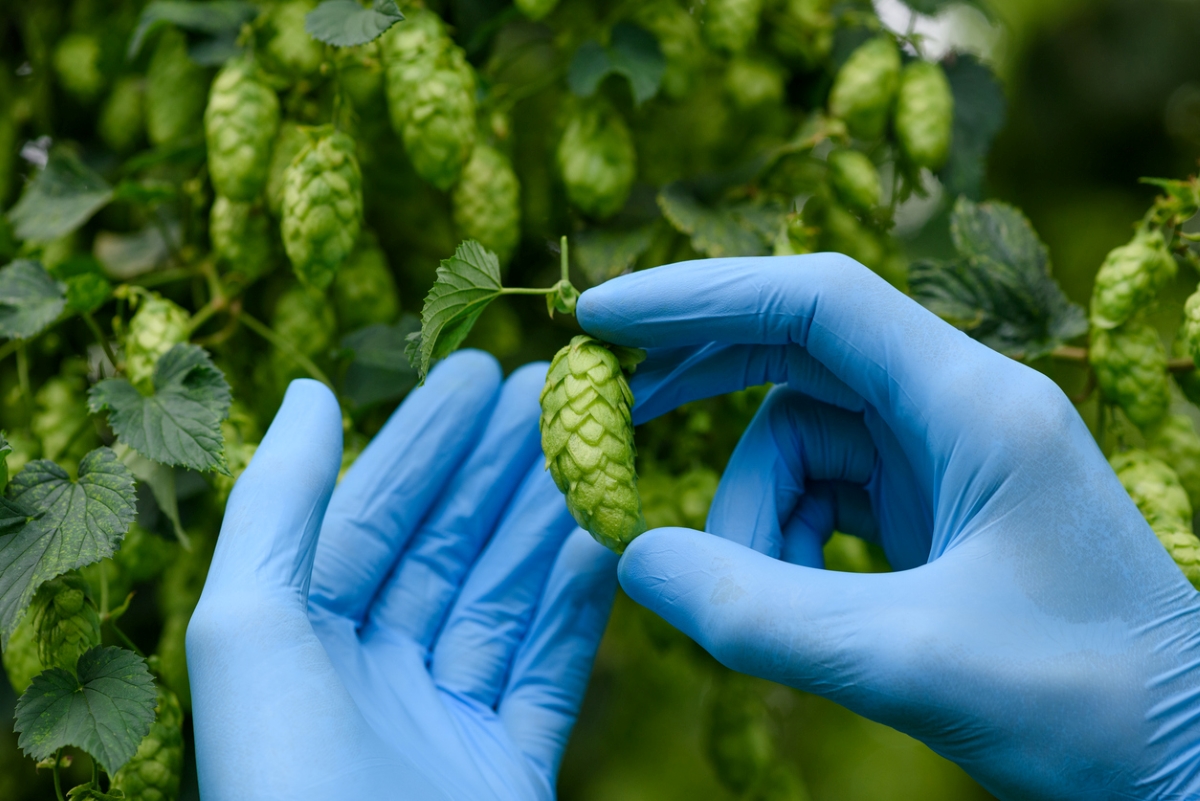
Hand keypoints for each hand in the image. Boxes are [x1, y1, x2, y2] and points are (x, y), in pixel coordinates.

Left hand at [187, 353, 616, 799]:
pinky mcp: (508, 766)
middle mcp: (368, 677)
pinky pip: (549, 668)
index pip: (366, 516)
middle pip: (445, 547)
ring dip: (546, 520)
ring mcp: (443, 722)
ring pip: (504, 598)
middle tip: (554, 391)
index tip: (480, 372)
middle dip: (496, 467)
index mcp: (297, 646)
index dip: (423, 440)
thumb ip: (277, 507)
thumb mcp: (251, 631)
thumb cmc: (292, 785)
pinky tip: (607, 538)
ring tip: (592, 445)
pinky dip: (579, 603)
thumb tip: (309, 390)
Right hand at [578, 255, 1199, 800]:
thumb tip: (632, 562)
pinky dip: (783, 540)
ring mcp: (946, 459)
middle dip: (698, 381)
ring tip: (746, 593)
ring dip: (749, 510)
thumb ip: (758, 614)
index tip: (600, 319)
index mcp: (973, 405)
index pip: (817, 302)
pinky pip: (825, 496)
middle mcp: (959, 409)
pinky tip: (790, 603)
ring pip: (800, 443)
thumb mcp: (910, 662)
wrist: (1182, 764)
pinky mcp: (935, 511)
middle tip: (605, 416)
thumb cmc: (1087, 707)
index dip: (698, 298)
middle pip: (797, 352)